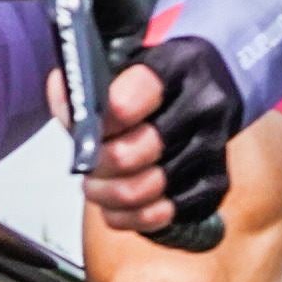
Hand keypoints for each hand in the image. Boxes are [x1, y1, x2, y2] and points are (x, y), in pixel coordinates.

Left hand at [81, 36, 240, 232]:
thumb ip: (88, 85)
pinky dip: (130, 217)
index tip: (85, 129)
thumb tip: (67, 106)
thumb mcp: (123, 65)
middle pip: (128, 155)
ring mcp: (212, 148)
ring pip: (141, 191)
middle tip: (87, 165)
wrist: (208, 91)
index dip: (97, 123)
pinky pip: (160, 216)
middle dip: (97, 166)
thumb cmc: (155, 83)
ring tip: (98, 186)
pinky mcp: (215, 184)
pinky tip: (121, 205)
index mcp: (177, 65)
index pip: (128, 99)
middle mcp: (202, 106)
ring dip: (108, 195)